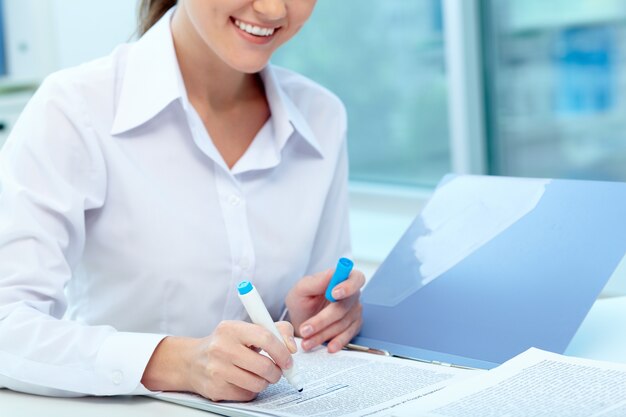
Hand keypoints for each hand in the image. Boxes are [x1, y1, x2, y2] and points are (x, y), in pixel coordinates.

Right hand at [142, 320, 296, 401]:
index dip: (282, 350)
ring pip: (258, 383)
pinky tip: (244, 381)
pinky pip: (247, 395)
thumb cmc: (225, 343)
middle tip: (277, 371)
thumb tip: (291, 347)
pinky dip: (251, 390)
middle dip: (277, 372)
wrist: (192, 361)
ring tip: (259, 375)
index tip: (288, 359)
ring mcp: (217, 370)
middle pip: (264, 365)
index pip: (265, 337)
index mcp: (231, 328)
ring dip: (265, 382)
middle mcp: (221, 348)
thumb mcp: (246, 329)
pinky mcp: (215, 389)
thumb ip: (275, 330)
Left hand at [285, 268, 364, 352]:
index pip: (355, 278)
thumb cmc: (302, 301)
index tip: (334, 293)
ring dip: (323, 334)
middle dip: (323, 319)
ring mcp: (354, 311)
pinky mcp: (354, 327)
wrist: (302, 321)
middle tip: (306, 329)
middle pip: (344, 306)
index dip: (348, 286)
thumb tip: (332, 273)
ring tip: (307, 341)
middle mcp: (351, 295)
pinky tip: (328, 347)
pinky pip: (348, 335)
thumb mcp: (301, 289)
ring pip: (343, 324)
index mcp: (341, 279)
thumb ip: (316, 281)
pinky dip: (336, 342)